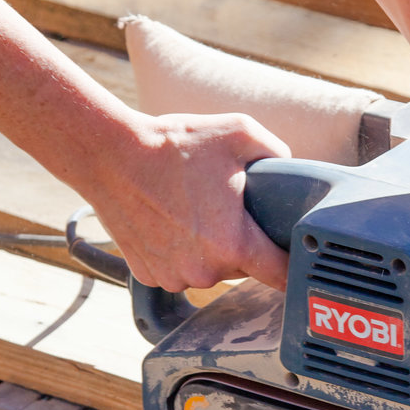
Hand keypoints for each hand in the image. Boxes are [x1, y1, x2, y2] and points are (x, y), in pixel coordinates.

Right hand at [83, 110, 291, 292]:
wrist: (109, 156)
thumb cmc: (172, 146)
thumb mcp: (239, 132)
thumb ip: (277, 152)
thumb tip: (291, 166)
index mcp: (234, 244)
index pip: (283, 276)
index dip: (295, 266)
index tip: (299, 259)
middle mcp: (206, 270)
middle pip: (243, 268)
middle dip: (241, 242)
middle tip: (224, 207)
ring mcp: (174, 277)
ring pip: (209, 270)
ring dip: (208, 249)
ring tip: (191, 210)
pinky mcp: (149, 275)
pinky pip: (178, 270)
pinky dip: (178, 252)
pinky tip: (168, 222)